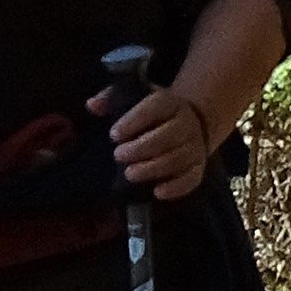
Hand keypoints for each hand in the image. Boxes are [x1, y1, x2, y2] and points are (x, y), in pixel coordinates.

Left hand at [101, 81, 212, 199]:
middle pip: (167, 136)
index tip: (113, 134)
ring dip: (153, 168)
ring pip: (178, 159)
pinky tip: (157, 192)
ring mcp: (194, 147)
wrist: (191, 123)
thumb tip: (92, 105)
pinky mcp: (199, 168)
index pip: (154, 108)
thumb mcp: (134, 98)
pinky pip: (191, 179)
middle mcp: (186, 124)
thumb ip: (112, 99)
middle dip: (141, 148)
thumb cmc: (153, 114)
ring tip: (130, 174)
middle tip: (118, 156)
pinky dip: (176, 187)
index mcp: (169, 103)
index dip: (133, 121)